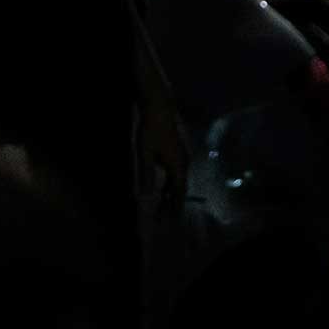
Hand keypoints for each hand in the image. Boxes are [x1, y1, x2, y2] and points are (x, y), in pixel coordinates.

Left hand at [139, 91, 190, 209]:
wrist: (160, 106)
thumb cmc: (151, 129)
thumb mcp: (145, 153)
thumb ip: (147, 175)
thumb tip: (146, 196)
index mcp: (177, 165)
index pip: (179, 192)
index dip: (175, 208)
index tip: (172, 221)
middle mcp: (184, 162)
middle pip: (180, 188)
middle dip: (173, 203)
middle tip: (165, 218)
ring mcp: (183, 155)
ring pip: (179, 180)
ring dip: (172, 193)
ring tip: (164, 205)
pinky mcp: (179, 149)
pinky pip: (177, 172)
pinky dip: (172, 182)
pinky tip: (164, 186)